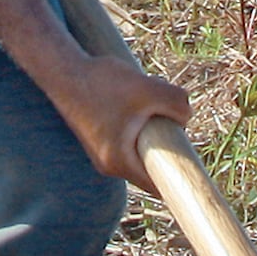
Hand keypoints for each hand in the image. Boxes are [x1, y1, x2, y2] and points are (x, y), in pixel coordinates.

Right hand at [44, 47, 190, 185]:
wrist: (61, 69)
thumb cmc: (103, 83)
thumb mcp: (150, 89)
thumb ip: (178, 104)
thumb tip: (186, 117)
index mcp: (119, 163)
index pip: (156, 186)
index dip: (178, 180)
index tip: (195, 169)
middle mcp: (107, 164)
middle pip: (148, 166)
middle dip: (165, 147)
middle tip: (176, 125)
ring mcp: (100, 151)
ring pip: (138, 150)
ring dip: (150, 132)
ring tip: (150, 104)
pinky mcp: (96, 136)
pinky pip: (126, 139)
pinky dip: (136, 124)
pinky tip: (135, 99)